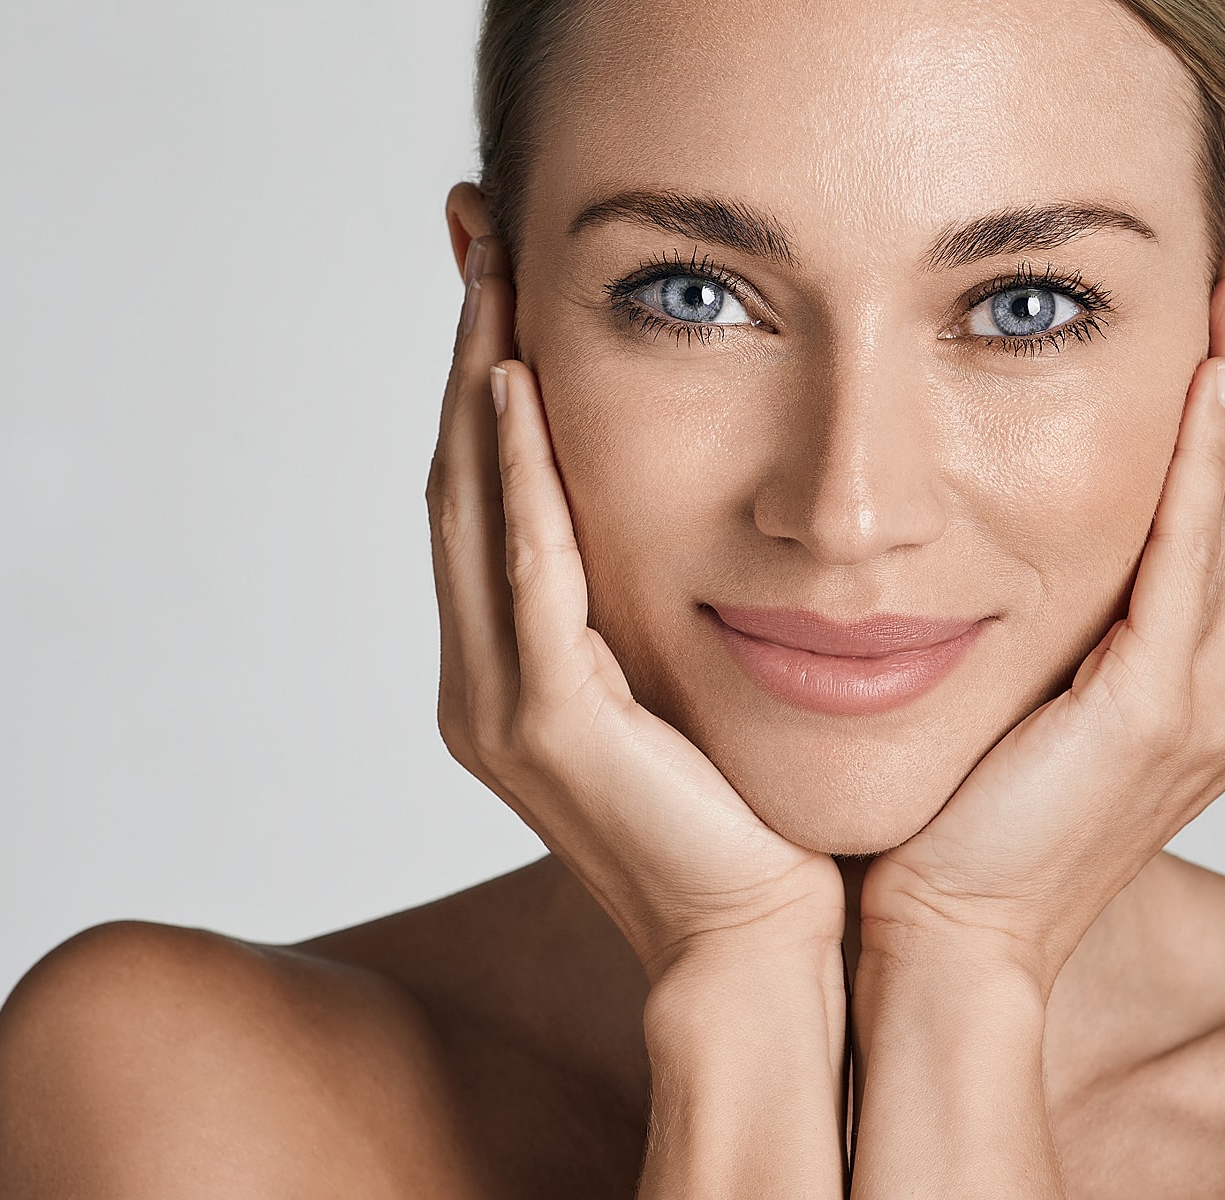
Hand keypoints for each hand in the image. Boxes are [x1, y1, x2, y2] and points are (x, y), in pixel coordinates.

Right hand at [428, 232, 842, 978]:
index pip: (485, 498)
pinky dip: (518, 479)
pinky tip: (518, 389)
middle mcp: (485, 686)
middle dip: (465, 354)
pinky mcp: (552, 726)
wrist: (766, 945)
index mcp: (513, 676)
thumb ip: (655, 604)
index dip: (480, 383)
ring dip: (478, 386)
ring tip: (492, 276)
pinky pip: (528, 574)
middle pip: (459, 484)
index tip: (498, 277)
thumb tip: (695, 509)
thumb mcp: (691, 682)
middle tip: (476, 235)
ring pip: (473, 510)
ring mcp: (503, 709)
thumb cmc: (749, 821)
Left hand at [860, 230, 1224, 988]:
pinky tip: (1204, 379)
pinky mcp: (1160, 716)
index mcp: (1204, 680)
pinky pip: (1193, 562)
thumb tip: (1028, 521)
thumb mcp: (1031, 694)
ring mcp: (1209, 704)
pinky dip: (1204, 466)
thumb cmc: (963, 823)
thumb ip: (1066, 615)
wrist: (943, 941)